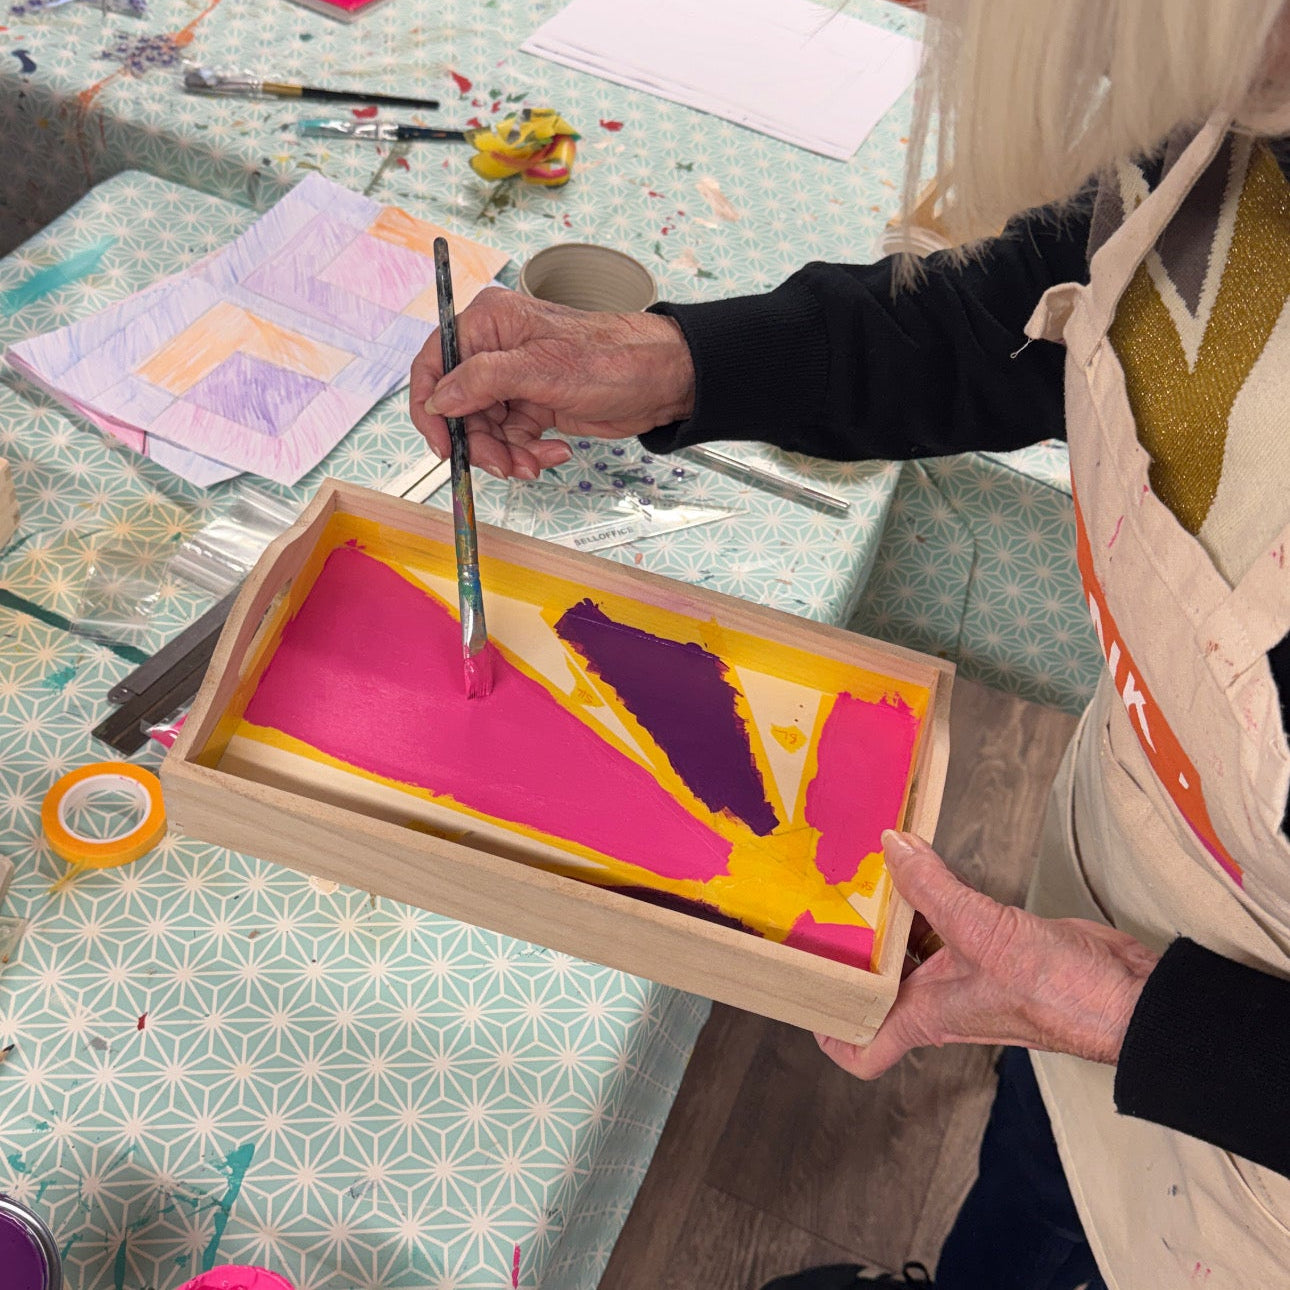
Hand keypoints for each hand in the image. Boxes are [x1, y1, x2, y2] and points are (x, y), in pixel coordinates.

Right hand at [408, 288, 695, 479]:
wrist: (662, 381)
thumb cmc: (612, 358)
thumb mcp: (541, 369)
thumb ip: (482, 381)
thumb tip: (438, 399)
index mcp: (489, 323)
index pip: (434, 363)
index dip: (430, 407)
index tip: (442, 444)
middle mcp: (496, 350)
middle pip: (459, 407)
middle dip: (479, 442)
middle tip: (501, 466)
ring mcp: (515, 380)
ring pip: (486, 429)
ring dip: (505, 454)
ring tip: (533, 465)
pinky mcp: (534, 405)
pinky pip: (512, 438)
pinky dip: (526, 453)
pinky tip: (553, 453)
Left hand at [817, 831, 1160, 1078]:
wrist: (1129, 997)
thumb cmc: (1062, 994)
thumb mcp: (985, 933)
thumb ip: (934, 889)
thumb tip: (893, 847)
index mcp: (928, 1015)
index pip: (864, 1049)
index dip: (831, 1034)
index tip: (804, 999)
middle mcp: (940, 1001)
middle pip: (879, 989)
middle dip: (851, 955)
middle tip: (818, 910)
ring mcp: (967, 975)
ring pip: (911, 952)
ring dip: (888, 922)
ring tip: (855, 878)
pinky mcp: (993, 948)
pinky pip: (945, 924)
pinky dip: (927, 900)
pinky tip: (916, 867)